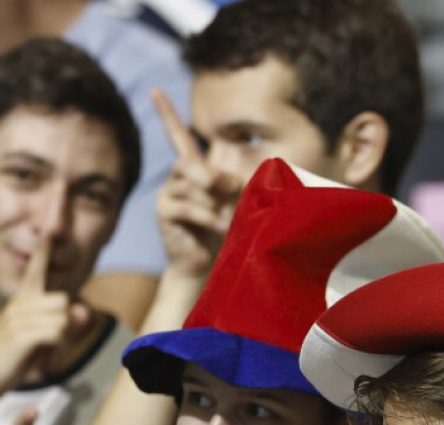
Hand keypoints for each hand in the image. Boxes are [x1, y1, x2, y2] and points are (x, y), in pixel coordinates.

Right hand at [0, 237, 90, 391]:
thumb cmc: (21, 354)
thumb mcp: (48, 336)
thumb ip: (68, 322)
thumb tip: (84, 309)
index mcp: (24, 299)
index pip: (35, 270)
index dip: (43, 253)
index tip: (49, 231)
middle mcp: (20, 304)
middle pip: (64, 300)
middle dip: (67, 324)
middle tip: (51, 343)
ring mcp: (18, 318)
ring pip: (64, 318)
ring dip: (63, 338)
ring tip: (46, 350)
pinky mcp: (21, 335)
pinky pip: (58, 332)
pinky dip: (58, 347)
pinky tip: (44, 358)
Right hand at [152, 88, 239, 279]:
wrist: (206, 263)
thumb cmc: (224, 231)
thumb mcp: (235, 203)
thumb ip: (234, 185)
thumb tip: (227, 179)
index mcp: (193, 170)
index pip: (178, 136)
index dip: (167, 114)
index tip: (155, 90)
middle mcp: (177, 176)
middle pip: (189, 162)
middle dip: (212, 178)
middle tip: (229, 193)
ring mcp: (168, 192)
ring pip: (193, 187)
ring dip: (215, 205)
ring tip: (226, 222)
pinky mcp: (164, 210)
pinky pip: (188, 206)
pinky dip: (209, 217)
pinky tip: (221, 227)